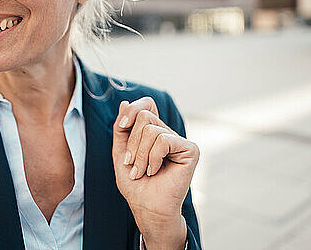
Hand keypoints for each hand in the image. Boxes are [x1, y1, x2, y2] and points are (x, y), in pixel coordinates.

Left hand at [112, 97, 198, 248]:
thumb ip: (121, 128)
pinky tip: (156, 170)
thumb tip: (124, 102)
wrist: (147, 208)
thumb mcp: (120, 152)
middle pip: (144, 115)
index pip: (146, 104)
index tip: (121, 126)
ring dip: (140, 155)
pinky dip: (153, 158)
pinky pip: (163, 140)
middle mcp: (167, 133)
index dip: (132, 110)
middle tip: (132, 163)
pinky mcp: (190, 150)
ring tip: (142, 172)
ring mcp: (179, 141)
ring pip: (151, 129)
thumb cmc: (135, 184)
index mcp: (153, 131)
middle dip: (132, 142)